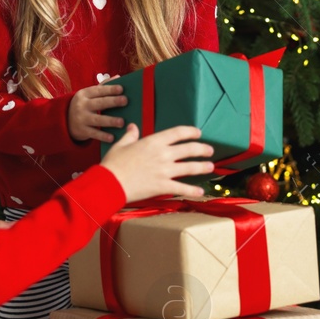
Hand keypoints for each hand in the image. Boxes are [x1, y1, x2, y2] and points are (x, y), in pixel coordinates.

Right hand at [68, 83, 127, 142]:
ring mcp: (81, 118)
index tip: (122, 89)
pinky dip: (103, 136)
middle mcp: (82, 105)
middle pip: (99, 103)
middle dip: (113, 101)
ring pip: (97, 119)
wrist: (65, 120)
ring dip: (110, 120)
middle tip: (125, 101)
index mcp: (85, 94)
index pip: (99, 90)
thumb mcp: (89, 94)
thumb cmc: (84, 105)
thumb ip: (103, 87)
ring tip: (122, 122)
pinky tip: (112, 137)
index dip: (110, 89)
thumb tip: (118, 77)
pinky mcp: (82, 131)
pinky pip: (94, 133)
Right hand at [98, 123, 213, 201]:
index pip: (178, 133)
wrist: (109, 183)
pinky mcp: (163, 186)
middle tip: (209, 150)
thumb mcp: (121, 145)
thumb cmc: (113, 163)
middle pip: (189, 149)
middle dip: (202, 149)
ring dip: (202, 167)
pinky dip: (193, 190)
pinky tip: (201, 192)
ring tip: (210, 167)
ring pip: (190, 167)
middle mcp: (163, 154)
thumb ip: (130, 135)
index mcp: (153, 142)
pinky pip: (182, 188)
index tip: (198, 133)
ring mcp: (164, 170)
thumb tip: (133, 126)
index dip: (190, 132)